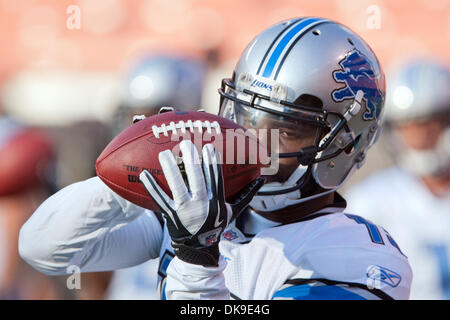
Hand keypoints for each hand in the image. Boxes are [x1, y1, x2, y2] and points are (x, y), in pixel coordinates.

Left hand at [139, 140, 263, 266]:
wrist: (199, 250)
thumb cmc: (216, 226)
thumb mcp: (233, 211)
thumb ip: (246, 195)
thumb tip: (262, 181)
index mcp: (216, 202)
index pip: (215, 179)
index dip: (212, 163)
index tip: (209, 147)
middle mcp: (201, 205)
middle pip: (196, 179)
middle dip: (192, 161)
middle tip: (186, 144)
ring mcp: (185, 211)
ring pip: (177, 187)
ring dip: (170, 170)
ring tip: (164, 154)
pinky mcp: (171, 216)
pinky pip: (160, 200)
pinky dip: (152, 187)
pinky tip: (144, 175)